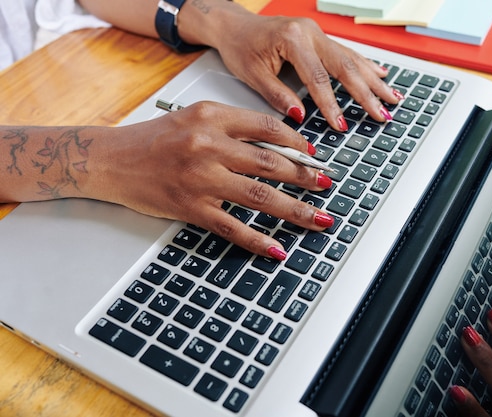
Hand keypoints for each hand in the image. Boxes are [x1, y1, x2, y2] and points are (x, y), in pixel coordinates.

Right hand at [89, 101, 334, 258]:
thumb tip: (279, 148)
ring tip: (319, 218)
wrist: (111, 160)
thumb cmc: (153, 140)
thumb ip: (234, 128)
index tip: (313, 156)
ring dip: (296, 209)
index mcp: (212, 117)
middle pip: (271, 163)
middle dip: (306, 177)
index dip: (298, 143)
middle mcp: (208, 145)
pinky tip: (278, 248)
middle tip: (327, 185)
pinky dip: (259, 240)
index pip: (267, 128)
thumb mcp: (194, 118)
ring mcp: (200, 179)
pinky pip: (233, 227)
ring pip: (260, 196)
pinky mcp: (191, 208)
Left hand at [199, 5, 400, 129]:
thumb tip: (300, 116)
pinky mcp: (319, 36)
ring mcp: (317, 32)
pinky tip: (381, 75)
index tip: (341, 125)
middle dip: (366, 93)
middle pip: (345, 66)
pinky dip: (365, 65)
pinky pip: (347, 52)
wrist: (234, 24)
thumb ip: (277, 96)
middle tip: (382, 113)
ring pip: (352, 58)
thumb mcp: (252, 75)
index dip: (331, 105)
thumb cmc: (240, 46)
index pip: (318, 79)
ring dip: (374, 80)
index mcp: (293, 39)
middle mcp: (310, 32)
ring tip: (392, 97)